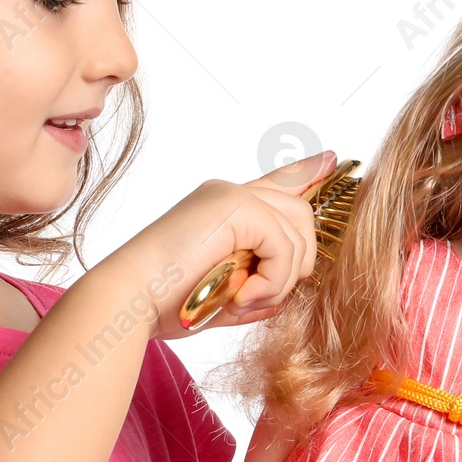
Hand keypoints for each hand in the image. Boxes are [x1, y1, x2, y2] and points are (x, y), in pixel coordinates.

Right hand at [114, 150, 337, 342]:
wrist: (129, 299)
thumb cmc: (164, 302)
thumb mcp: (223, 296)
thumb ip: (256, 289)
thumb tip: (285, 297)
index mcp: (223, 208)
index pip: (276, 181)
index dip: (306, 170)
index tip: (332, 159)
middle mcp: (228, 193)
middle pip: (300, 212)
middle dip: (297, 262)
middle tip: (260, 296)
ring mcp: (231, 195)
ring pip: (298, 232)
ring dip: (279, 280)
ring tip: (241, 301)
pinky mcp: (235, 206)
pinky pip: (284, 245)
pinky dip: (271, 280)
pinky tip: (241, 297)